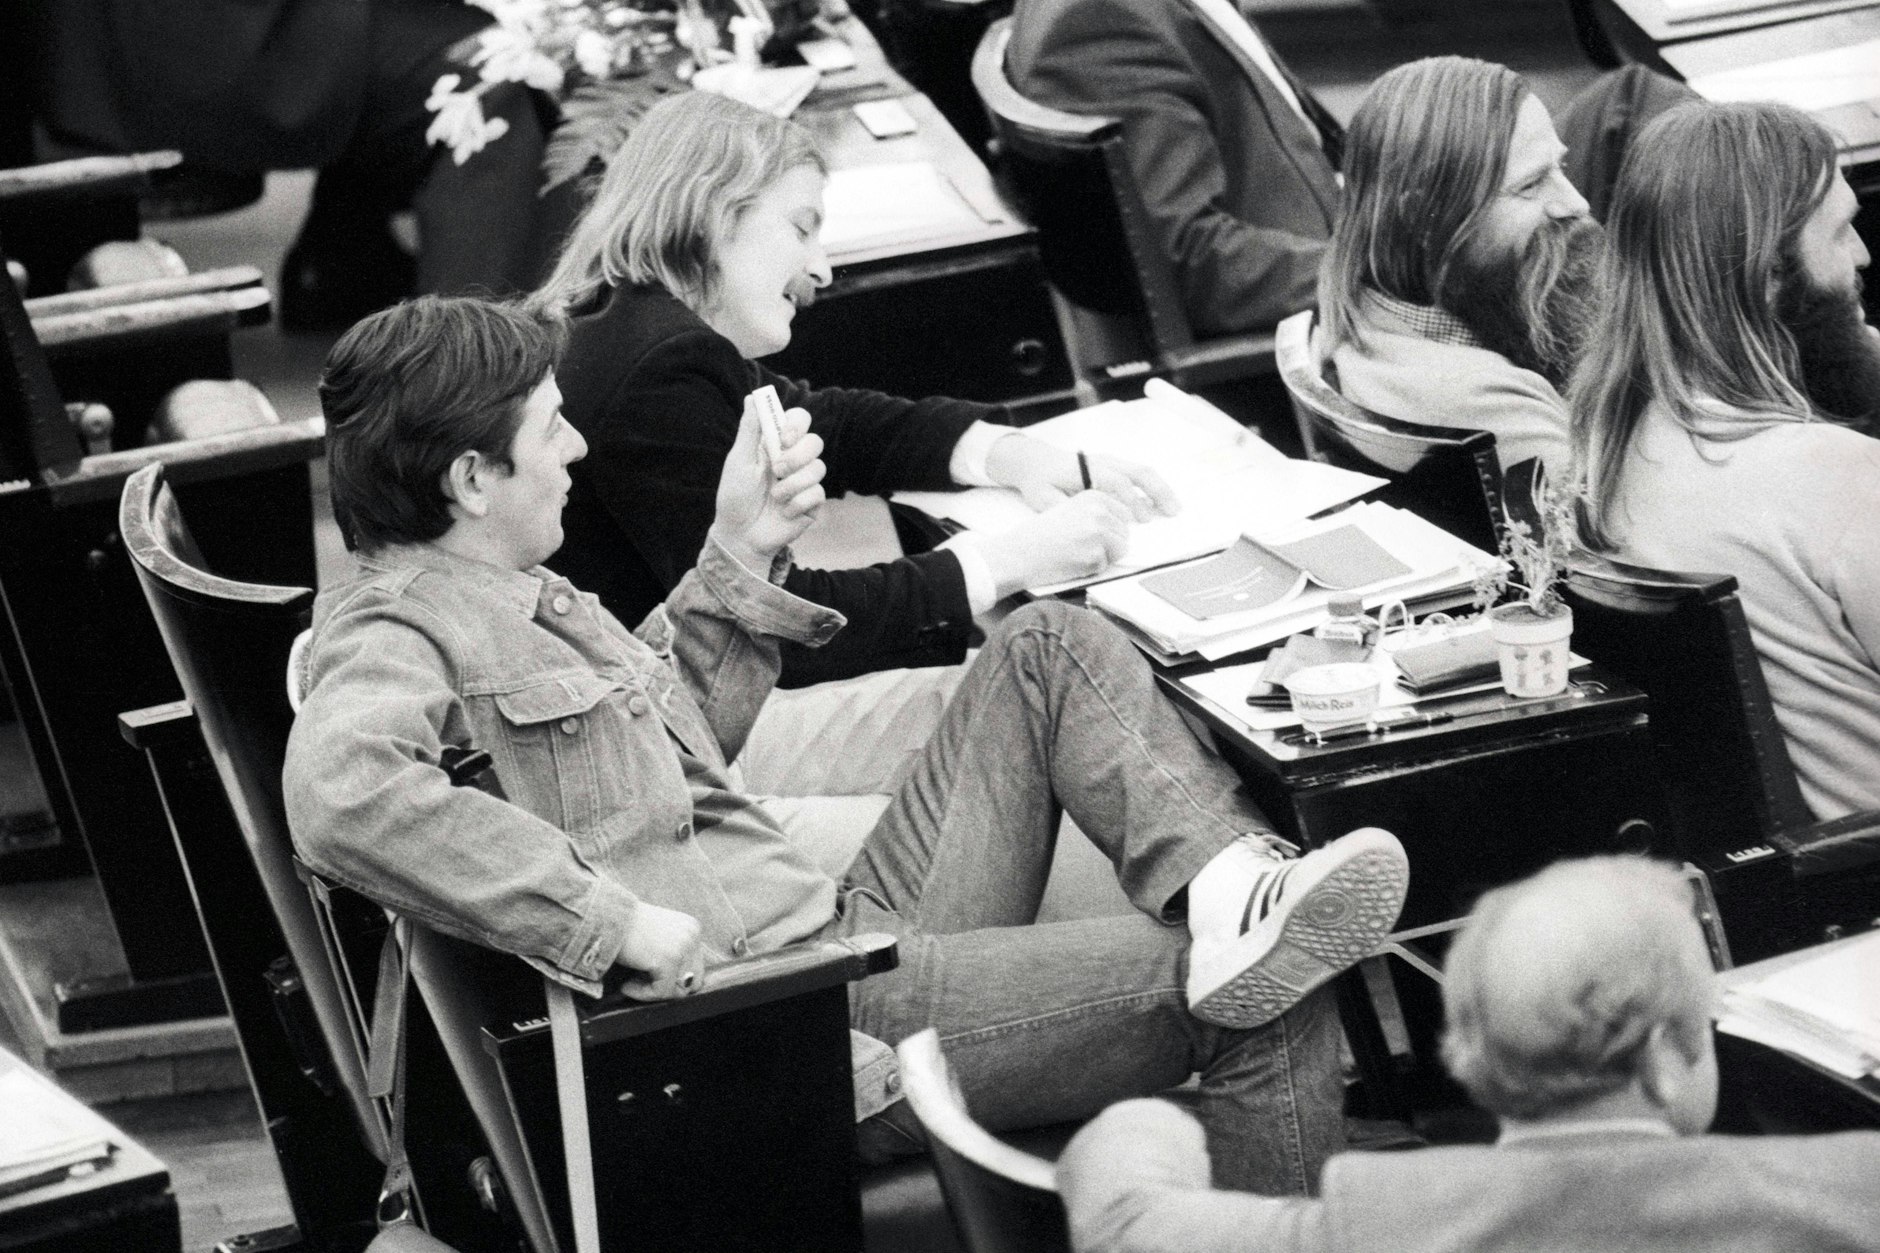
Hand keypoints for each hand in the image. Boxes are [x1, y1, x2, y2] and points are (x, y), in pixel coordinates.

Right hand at [617, 901, 707, 1000]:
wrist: (605, 915)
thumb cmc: (624, 926)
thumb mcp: (658, 933)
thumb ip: (673, 950)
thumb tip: (680, 984)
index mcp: (692, 928)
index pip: (695, 967)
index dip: (673, 978)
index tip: (649, 977)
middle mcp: (692, 936)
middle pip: (692, 981)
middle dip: (667, 986)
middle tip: (641, 982)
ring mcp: (682, 948)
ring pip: (679, 991)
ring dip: (654, 991)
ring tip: (631, 983)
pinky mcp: (668, 960)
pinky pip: (661, 992)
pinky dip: (642, 994)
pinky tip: (625, 986)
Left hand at [708, 394, 826, 572]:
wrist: (740, 536)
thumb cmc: (735, 497)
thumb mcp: (738, 461)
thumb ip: (750, 430)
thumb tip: (752, 397)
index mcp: (776, 445)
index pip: (799, 421)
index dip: (797, 424)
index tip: (783, 438)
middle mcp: (794, 461)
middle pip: (815, 442)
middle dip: (797, 456)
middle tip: (777, 470)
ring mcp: (805, 482)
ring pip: (818, 468)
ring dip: (792, 484)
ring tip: (775, 498)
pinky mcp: (812, 504)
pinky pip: (817, 493)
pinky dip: (797, 503)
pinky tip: (783, 512)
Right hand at [975, 491, 1132, 597]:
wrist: (1018, 553)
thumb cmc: (1041, 535)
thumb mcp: (1071, 510)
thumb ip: (1096, 513)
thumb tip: (1125, 528)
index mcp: (1094, 497)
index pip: (1124, 514)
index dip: (1111, 529)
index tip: (1094, 534)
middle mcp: (1099, 512)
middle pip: (1124, 534)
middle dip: (1109, 545)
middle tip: (1081, 546)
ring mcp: (1098, 534)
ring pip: (1120, 550)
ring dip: (1103, 556)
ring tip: (1078, 553)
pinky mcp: (1094, 556)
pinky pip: (1105, 566)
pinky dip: (1091, 569)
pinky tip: (1071, 562)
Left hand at [983, 434, 1180, 521]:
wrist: (1036, 462)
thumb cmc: (1040, 481)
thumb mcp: (1044, 498)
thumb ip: (1064, 509)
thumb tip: (1084, 521)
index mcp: (1087, 469)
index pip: (1116, 482)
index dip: (1131, 501)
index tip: (1142, 520)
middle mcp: (1103, 462)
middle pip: (1137, 472)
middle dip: (1157, 492)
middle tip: (1172, 512)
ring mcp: (1111, 462)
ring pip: (1142, 471)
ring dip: (1160, 489)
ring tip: (1174, 508)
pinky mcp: (1114, 467)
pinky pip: (1139, 474)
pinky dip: (1153, 487)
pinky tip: (1162, 503)